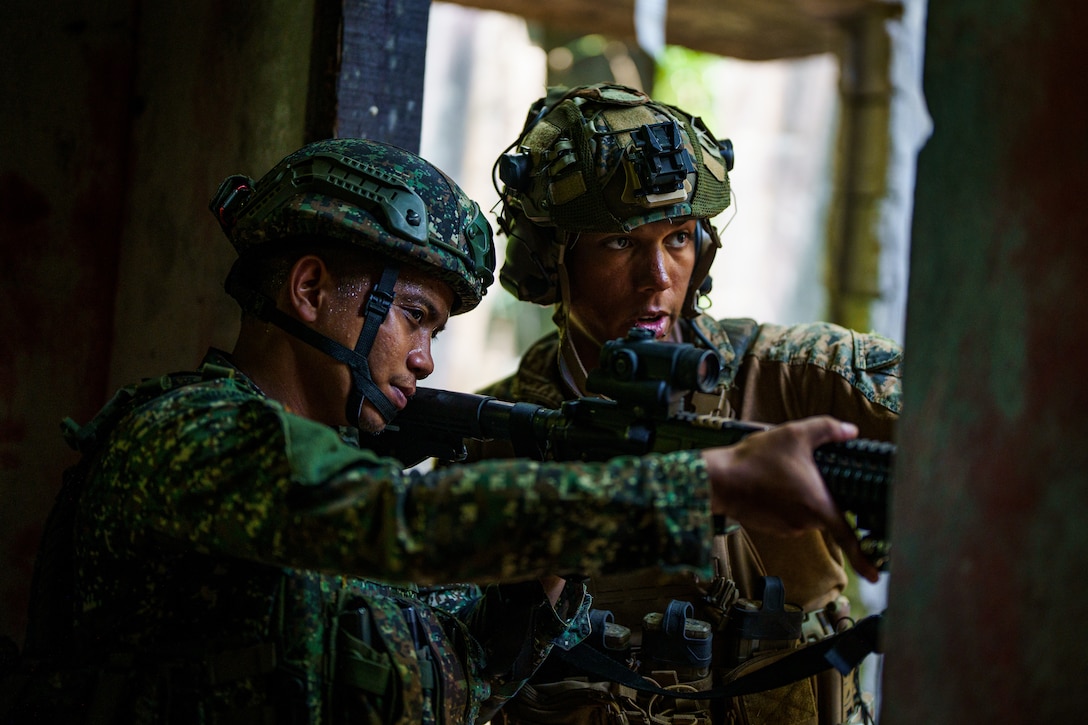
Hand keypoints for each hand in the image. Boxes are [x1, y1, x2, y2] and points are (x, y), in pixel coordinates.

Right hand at [702, 416, 878, 582]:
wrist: (720, 479)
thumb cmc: (756, 459)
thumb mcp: (795, 434)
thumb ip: (828, 429)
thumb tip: (852, 431)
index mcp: (819, 505)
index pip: (849, 537)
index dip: (864, 558)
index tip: (876, 575)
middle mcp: (805, 522)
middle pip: (825, 510)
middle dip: (818, 492)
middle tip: (800, 469)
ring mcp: (787, 527)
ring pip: (805, 511)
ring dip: (798, 495)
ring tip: (778, 473)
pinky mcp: (772, 527)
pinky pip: (787, 515)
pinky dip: (783, 502)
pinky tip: (769, 483)